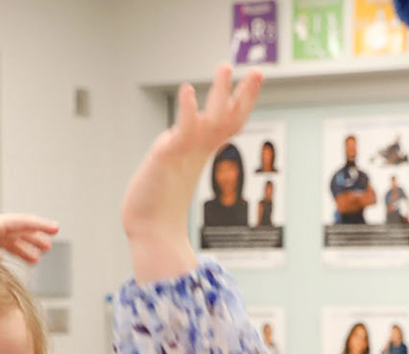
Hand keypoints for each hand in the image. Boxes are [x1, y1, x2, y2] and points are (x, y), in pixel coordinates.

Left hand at [121, 63, 263, 280]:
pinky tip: (188, 92)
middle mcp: (197, 149)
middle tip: (259, 71)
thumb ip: (174, 152)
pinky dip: (186, 110)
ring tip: (226, 67)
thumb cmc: (156, 204)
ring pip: (210, 120)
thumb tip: (173, 146)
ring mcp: (185, 152)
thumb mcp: (170, 168)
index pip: (229, 121)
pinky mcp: (168, 156)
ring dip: (220, 93)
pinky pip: (182, 130)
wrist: (150, 230)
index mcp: (200, 150)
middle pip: (228, 118)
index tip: (255, 78)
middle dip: (244, 95)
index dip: (243, 100)